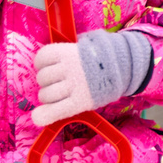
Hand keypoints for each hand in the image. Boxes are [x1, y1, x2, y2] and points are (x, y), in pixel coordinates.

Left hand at [31, 29, 150, 126]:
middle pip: (42, 78)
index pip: (42, 57)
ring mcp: (74, 86)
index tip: (48, 66)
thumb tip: (46, 62)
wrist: (125, 67)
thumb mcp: (84, 46)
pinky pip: (54, 111)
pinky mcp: (79, 102)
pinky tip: (37, 117)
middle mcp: (69, 68)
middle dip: (47, 82)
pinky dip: (43, 115)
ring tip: (61, 94)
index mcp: (69, 52)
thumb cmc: (101, 57)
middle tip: (59, 82)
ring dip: (48, 97)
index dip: (41, 64)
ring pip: (45, 95)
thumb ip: (66, 51)